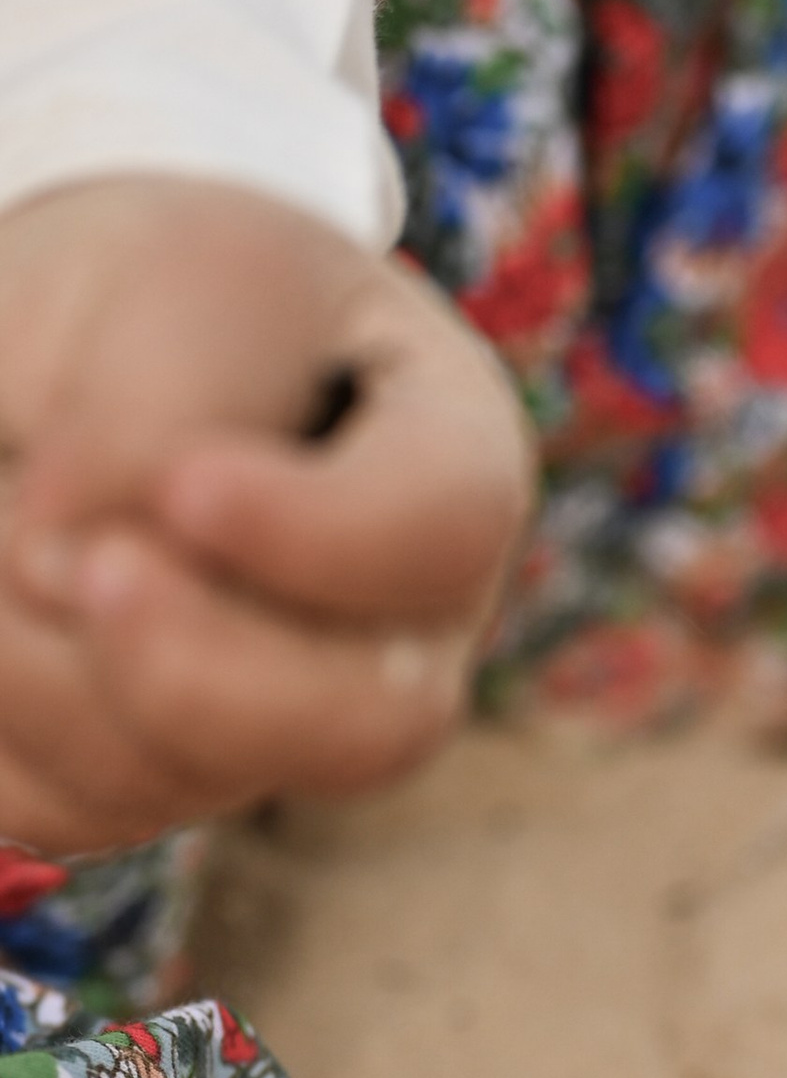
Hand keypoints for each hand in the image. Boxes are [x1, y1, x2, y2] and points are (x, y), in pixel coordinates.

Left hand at [0, 176, 533, 856]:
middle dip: (198, 666)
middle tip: (57, 568)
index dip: (317, 536)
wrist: (67, 364)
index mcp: (451, 476)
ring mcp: (283, 735)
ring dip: (45, 656)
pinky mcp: (154, 786)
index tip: (185, 491)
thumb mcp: (185, 278)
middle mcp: (398, 640)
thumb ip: (163, 399)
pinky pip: (77, 800)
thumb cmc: (163, 299)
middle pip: (369, 728)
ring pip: (191, 776)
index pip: (440, 531)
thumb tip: (62, 553)